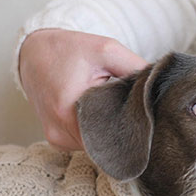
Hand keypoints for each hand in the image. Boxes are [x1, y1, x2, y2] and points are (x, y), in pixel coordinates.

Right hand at [19, 29, 147, 150]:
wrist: (34, 53)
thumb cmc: (71, 50)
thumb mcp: (107, 50)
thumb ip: (136, 67)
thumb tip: (162, 85)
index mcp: (68, 109)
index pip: (114, 134)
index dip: (136, 128)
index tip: (150, 118)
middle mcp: (60, 131)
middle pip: (106, 143)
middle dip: (125, 129)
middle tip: (139, 113)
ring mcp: (57, 139)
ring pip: (97, 145)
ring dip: (110, 130)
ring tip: (116, 109)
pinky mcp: (56, 140)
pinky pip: (86, 143)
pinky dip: (97, 131)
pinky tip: (102, 114)